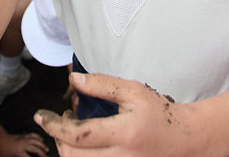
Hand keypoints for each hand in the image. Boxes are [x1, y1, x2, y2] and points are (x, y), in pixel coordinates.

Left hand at [0, 132, 48, 156]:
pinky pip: (32, 135)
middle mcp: (23, 145)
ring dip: (42, 145)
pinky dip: (38, 137)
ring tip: (47, 149)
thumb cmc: (3, 150)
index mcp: (18, 152)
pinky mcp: (23, 136)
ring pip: (36, 141)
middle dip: (42, 154)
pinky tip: (41, 140)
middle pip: (35, 149)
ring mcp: (23, 139)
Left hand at [35, 73, 197, 156]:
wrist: (186, 141)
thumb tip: (72, 80)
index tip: (41, 115)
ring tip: (71, 132)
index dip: (54, 126)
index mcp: (124, 134)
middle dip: (58, 139)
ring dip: (67, 150)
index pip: (77, 135)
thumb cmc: (159, 114)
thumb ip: (102, 85)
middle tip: (61, 120)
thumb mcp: (134, 92)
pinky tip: (84, 145)